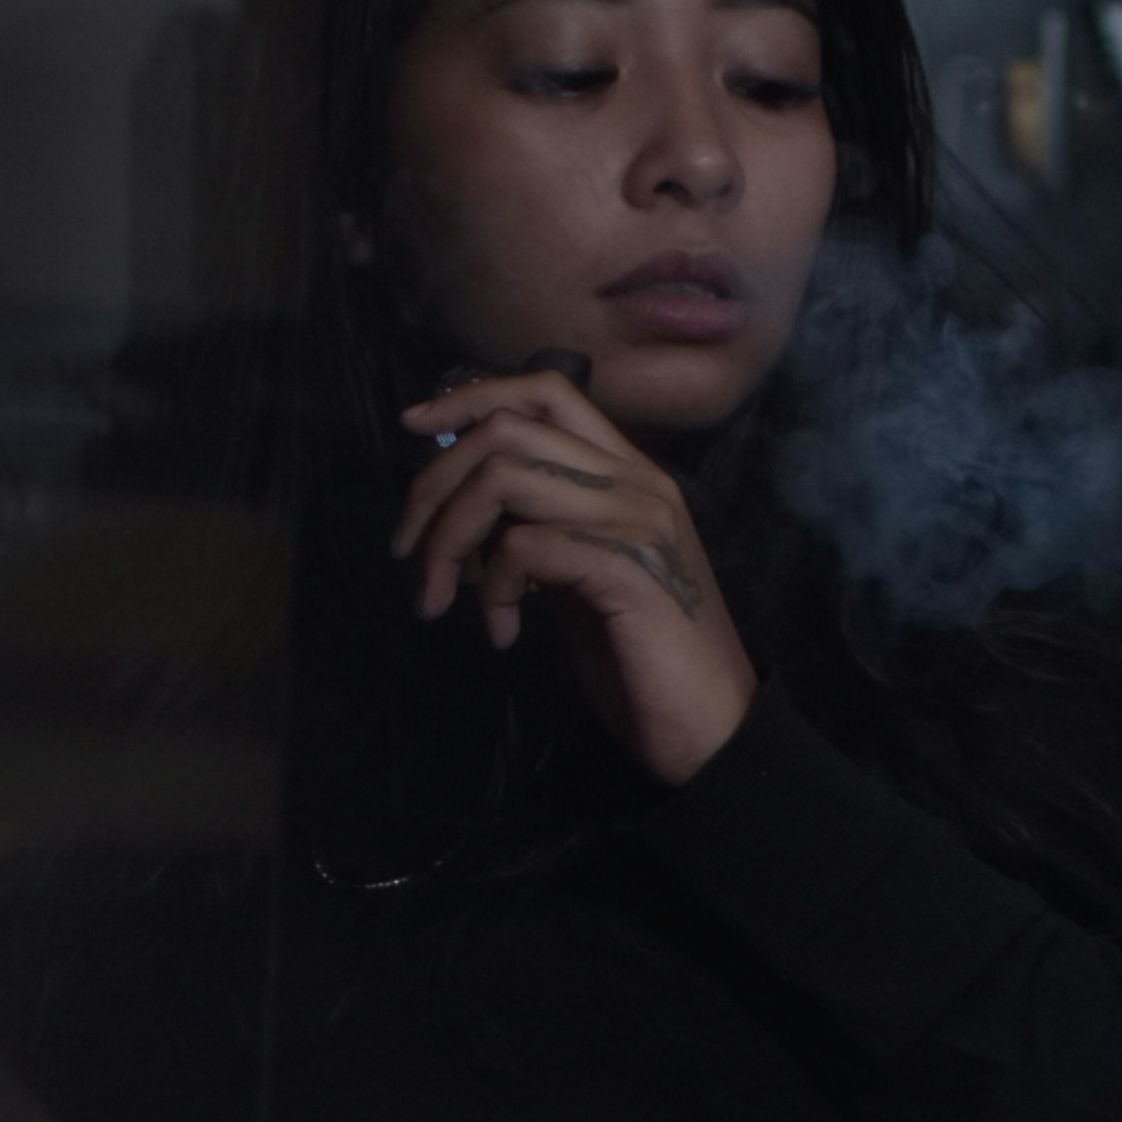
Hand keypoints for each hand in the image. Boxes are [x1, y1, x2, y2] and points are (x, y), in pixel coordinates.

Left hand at [392, 366, 757, 785]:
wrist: (712, 729)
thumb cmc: (643, 661)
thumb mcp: (579, 580)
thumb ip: (539, 532)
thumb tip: (464, 514)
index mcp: (629, 474)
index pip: (546, 392)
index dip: (472, 398)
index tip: (414, 426)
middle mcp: (636, 481)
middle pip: (507, 430)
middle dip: (435, 485)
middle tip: (409, 551)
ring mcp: (635, 519)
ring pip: (504, 479)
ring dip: (449, 539)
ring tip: (438, 597)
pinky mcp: (626, 568)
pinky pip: (524, 546)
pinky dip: (491, 588)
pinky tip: (502, 632)